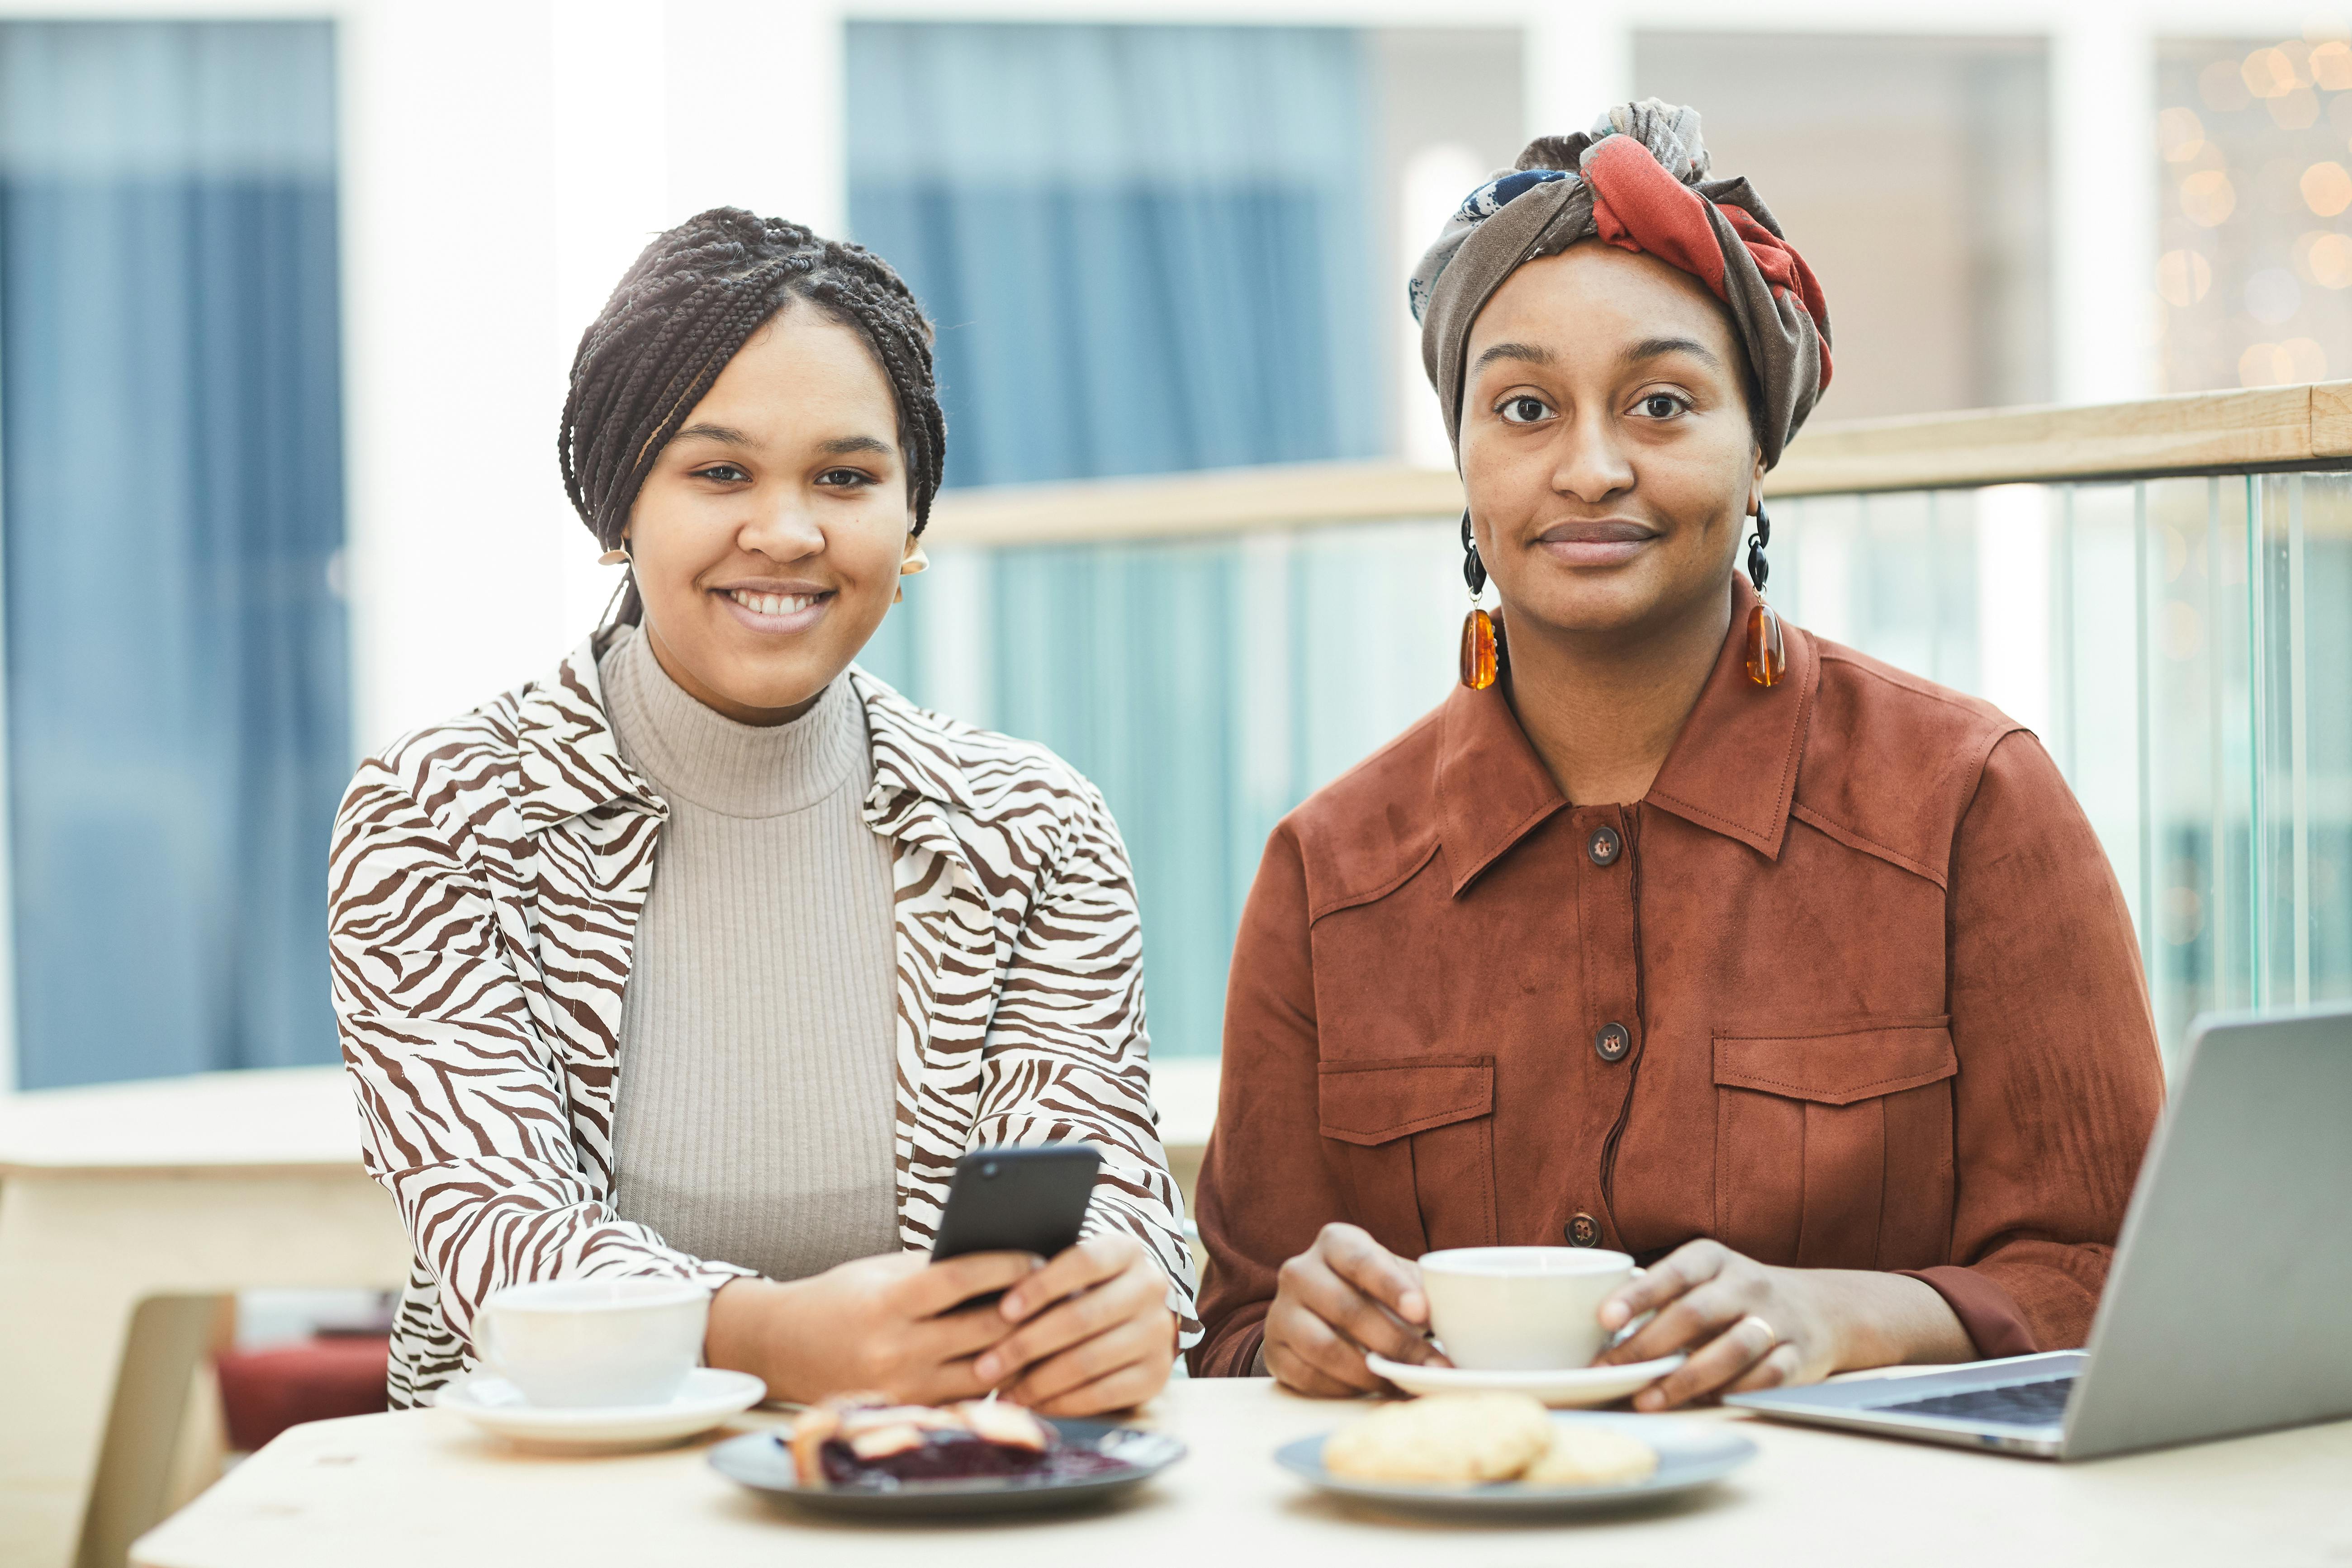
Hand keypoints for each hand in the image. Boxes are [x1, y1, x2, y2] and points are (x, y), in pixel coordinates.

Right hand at [707, 1251, 1038, 1405]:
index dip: (1005, 1265)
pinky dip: (995, 1378)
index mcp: (889, 1302)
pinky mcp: (909, 1412)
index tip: (1035, 1254)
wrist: (782, 1347)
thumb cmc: (841, 1297)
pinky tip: (1019, 1358)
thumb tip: (1002, 1255)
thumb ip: (936, 1269)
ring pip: (985, 1370)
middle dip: (1026, 1309)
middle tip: (1059, 1291)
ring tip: (1051, 1324)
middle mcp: (896, 1350)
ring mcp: (903, 1389)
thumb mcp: (882, 1271)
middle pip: (984, 1330)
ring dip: (1020, 1348)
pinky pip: (967, 1397)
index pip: (962, 1279)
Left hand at [973, 1234, 1176, 1415]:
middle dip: (1026, 1345)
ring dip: (1038, 1381)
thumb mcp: (1070, 1271)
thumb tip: (990, 1298)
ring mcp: (1158, 1333)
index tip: (1003, 1310)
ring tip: (1003, 1391)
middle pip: (1081, 1317)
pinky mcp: (1157, 1375)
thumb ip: (1040, 1275)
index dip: (1042, 1286)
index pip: (1084, 1261)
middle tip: (986, 1366)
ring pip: (1089, 1360)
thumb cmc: (1082, 1290)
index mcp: (1127, 1249)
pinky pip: (1103, 1394)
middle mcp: (1151, 1287)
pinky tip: (1033, 1404)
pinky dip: (1062, 1402)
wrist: (1134, 1319)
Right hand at [1261, 1223, 1446, 1396]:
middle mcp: (1299, 1271)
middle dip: (1396, 1343)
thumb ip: (1422, 1289)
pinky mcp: (1274, 1350)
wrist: (1321, 1311)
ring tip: (1403, 1382)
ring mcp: (1281, 1311)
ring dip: (1370, 1371)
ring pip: (1324, 1347)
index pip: (1361, 1261)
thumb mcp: (1395, 1277)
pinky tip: (1370, 1388)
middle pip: (1347, 1310)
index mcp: (1334, 1243)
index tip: (1422, 1313)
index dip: (1392, 1287)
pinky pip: (1307, 1376)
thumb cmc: (1371, 1291)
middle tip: (1433, 1366)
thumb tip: (1459, 1319)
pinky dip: (1343, 1388)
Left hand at [1592, 1241, 1971, 1409]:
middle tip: (1612, 1371)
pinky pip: (1768, 1376)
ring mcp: (1775, 1319)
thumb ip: (1659, 1296)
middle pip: (1695, 1313)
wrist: (1820, 1309)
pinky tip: (1709, 1404)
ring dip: (1687, 1378)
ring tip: (1649, 1399)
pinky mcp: (1800, 1355)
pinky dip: (1739, 1391)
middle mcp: (1746, 1284)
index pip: (1672, 1273)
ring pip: (1731, 1348)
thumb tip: (1595, 1329)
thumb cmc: (1734, 1296)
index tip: (1604, 1318)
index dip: (1638, 1295)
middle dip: (1650, 1345)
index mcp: (1713, 1258)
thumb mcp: (1701, 1278)